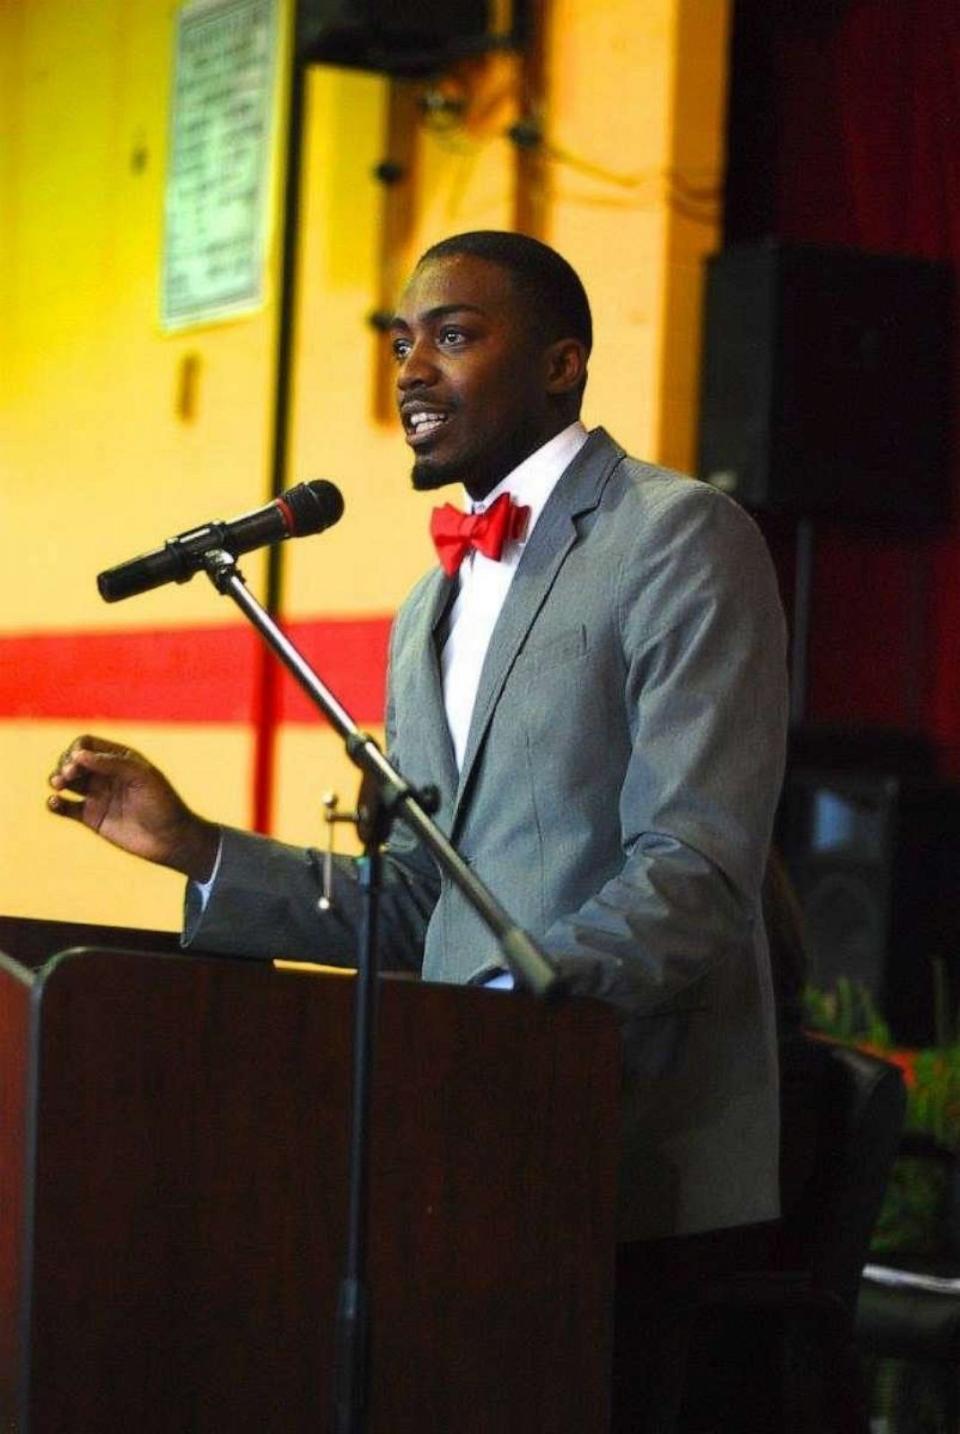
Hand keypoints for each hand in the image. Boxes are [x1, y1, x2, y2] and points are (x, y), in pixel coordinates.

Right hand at [47, 735, 219, 880]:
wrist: (170, 839)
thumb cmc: (163, 803)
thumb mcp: (142, 777)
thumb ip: (112, 763)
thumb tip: (78, 754)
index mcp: (119, 758)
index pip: (86, 744)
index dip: (77, 749)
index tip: (77, 762)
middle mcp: (105, 774)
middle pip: (72, 761)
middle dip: (64, 764)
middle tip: (67, 776)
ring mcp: (97, 795)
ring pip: (65, 782)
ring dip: (55, 779)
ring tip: (58, 785)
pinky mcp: (90, 817)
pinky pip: (65, 807)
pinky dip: (54, 803)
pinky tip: (55, 802)